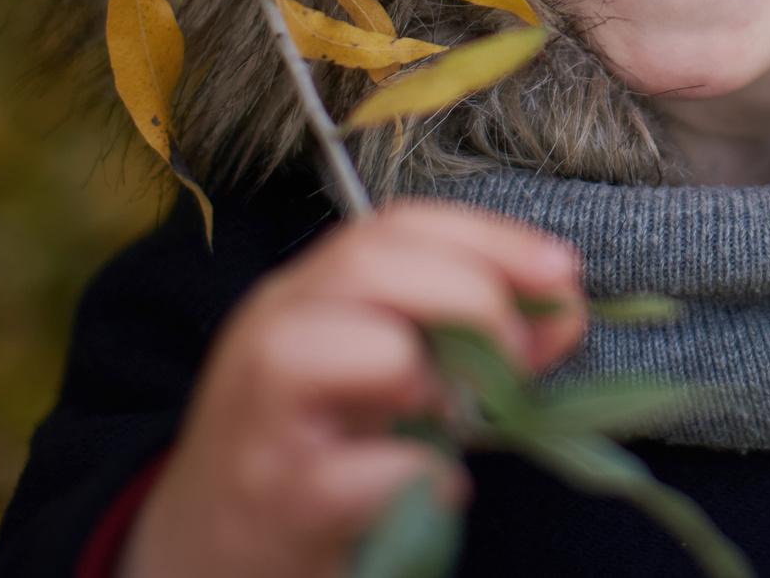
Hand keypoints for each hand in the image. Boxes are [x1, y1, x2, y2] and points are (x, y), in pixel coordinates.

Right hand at [119, 200, 584, 577]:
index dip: (490, 237)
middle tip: (519, 360)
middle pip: (376, 262)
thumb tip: (566, 310)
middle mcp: (274, 330)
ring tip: (447, 423)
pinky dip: (422, 477)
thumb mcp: (383, 379)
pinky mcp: (276, 495)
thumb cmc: (310, 451)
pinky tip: (430, 489)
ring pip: (369, 348)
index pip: (396, 225)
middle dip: (476, 296)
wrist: (204, 552)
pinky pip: (369, 469)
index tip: (562, 271)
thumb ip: (470, 338)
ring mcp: (266, 411)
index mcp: (305, 293)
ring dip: (437, 382)